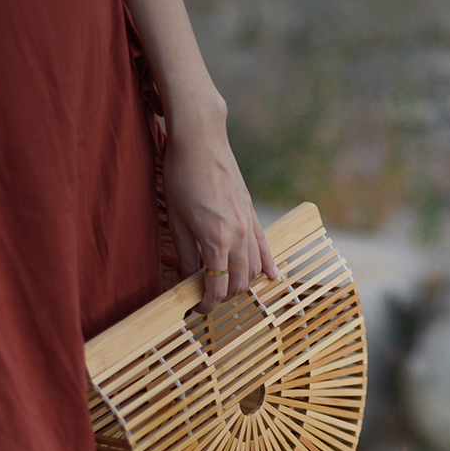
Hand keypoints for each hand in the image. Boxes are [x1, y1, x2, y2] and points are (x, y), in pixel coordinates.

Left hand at [161, 102, 280, 313]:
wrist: (201, 140)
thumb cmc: (182, 176)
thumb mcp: (177, 220)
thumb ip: (187, 255)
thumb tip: (189, 280)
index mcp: (216, 240)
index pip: (217, 287)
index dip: (207, 305)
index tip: (196, 309)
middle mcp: (238, 235)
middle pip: (239, 282)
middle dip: (224, 297)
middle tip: (207, 299)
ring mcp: (249, 224)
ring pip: (254, 268)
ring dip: (242, 284)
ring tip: (227, 289)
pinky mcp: (252, 213)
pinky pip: (264, 246)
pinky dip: (268, 264)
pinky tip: (271, 277)